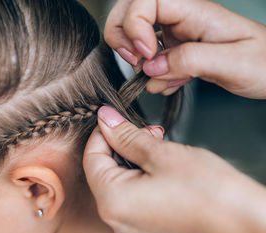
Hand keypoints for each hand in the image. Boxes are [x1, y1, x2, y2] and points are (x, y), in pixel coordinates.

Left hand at [83, 106, 265, 232]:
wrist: (248, 227)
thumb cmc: (211, 193)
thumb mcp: (162, 153)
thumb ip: (127, 136)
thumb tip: (106, 119)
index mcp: (112, 202)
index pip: (91, 158)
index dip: (102, 133)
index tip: (115, 117)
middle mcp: (117, 222)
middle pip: (104, 172)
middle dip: (122, 146)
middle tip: (149, 132)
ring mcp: (133, 230)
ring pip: (120, 185)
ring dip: (134, 162)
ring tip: (161, 150)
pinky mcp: (149, 232)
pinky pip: (134, 201)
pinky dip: (142, 181)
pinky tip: (165, 171)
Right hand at [104, 0, 265, 98]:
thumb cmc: (263, 62)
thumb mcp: (232, 62)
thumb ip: (189, 61)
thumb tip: (151, 67)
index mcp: (193, 10)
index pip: (145, 1)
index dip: (135, 26)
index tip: (146, 55)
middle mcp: (179, 18)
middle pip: (129, 11)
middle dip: (123, 38)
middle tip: (137, 63)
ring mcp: (174, 33)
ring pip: (132, 35)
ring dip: (138, 62)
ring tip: (163, 79)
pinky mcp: (173, 50)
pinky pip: (147, 59)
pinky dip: (152, 75)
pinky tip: (172, 82)